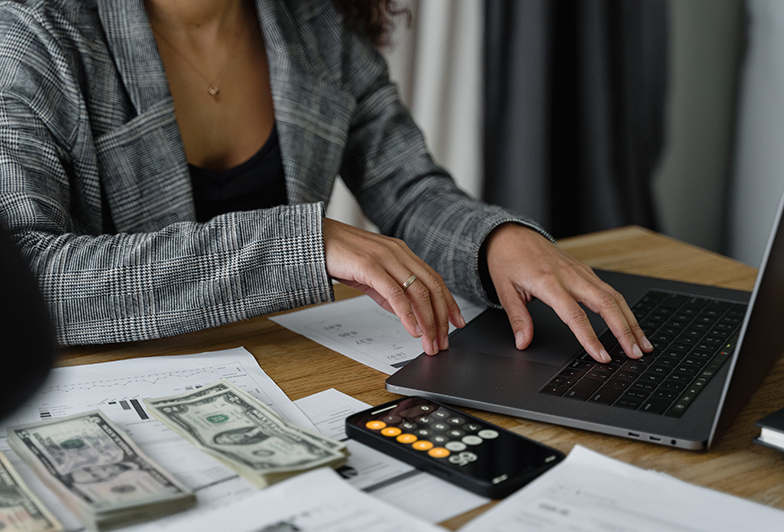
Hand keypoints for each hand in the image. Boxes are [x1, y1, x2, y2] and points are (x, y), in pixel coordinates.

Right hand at [322, 218, 464, 354]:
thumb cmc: (340, 254)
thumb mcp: (371, 274)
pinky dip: (407, 314)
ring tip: (430, 342)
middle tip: (445, 340)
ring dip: (428, 321)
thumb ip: (389, 290)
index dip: (449, 302)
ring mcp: (385, 258)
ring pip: (418, 292)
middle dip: (442, 317)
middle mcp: (398, 253)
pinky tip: (412, 329)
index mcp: (402, 253)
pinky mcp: (370, 266)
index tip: (457, 322)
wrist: (313, 239)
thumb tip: (406, 312)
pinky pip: (395, 294)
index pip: (434, 279)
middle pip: (432, 287)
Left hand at [485, 223, 652, 362]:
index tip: (602, 357)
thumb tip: (523, 343)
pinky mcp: (585, 270)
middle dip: (624, 331)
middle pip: (606, 304)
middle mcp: (570, 275)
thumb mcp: (504, 290)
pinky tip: (630, 323)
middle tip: (635, 354)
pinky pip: (609, 290)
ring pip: (614, 296)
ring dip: (631, 321)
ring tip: (642, 344)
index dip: (590, 338)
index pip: (574, 315)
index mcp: (548, 282)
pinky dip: (623, 309)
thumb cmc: (507, 260)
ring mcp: (580, 272)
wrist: (511, 234)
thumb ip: (517, 318)